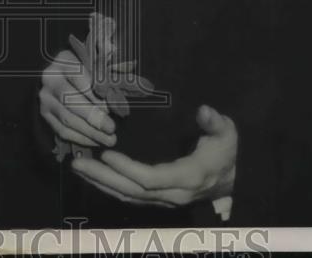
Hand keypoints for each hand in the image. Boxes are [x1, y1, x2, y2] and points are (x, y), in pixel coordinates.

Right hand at [39, 49, 117, 148]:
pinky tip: (96, 141)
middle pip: (70, 99)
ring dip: (90, 132)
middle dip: (93, 116)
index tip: (112, 105)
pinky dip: (80, 138)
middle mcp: (51, 78)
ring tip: (109, 139)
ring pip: (67, 118)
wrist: (61, 76)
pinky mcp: (45, 113)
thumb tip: (126, 64)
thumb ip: (110, 62)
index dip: (95, 92)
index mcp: (64, 60)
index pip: (78, 75)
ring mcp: (46, 98)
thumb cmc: (86, 68)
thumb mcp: (97, 59)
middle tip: (111, 128)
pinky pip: (61, 130)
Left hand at [71, 104, 236, 206]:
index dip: (126, 169)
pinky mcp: (158, 200)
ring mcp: (164, 200)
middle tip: (77, 162)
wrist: (234, 179)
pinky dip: (109, 187)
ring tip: (78, 167)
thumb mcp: (226, 133)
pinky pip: (130, 197)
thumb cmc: (226, 151)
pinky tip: (93, 176)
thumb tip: (203, 110)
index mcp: (186, 178)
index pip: (150, 179)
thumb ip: (215, 122)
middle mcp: (172, 194)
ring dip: (100, 183)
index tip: (106, 154)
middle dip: (102, 178)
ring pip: (127, 197)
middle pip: (131, 191)